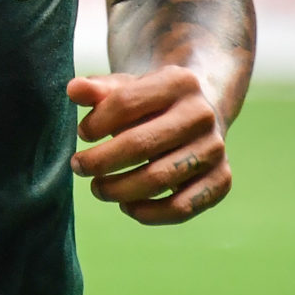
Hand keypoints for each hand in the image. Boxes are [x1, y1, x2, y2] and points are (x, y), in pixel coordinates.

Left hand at [68, 66, 230, 224]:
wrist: (198, 113)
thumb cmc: (151, 102)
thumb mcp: (126, 87)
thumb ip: (98, 89)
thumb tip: (73, 89)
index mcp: (179, 81)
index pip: (126, 102)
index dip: (96, 123)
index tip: (82, 134)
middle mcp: (202, 114)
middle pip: (140, 145)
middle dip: (100, 161)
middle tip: (78, 167)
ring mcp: (215, 149)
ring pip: (159, 179)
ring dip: (119, 190)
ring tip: (98, 188)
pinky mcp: (221, 180)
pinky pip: (182, 207)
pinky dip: (150, 213)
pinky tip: (127, 206)